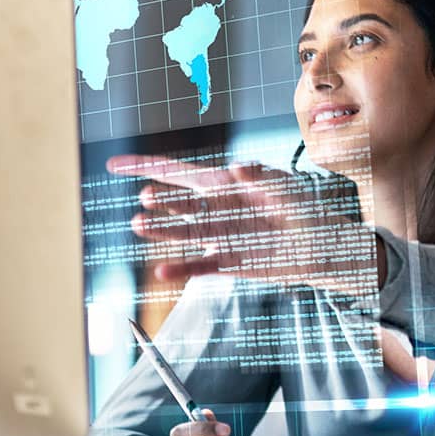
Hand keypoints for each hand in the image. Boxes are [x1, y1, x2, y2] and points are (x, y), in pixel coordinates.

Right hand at [108, 154, 379, 293]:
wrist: (319, 245)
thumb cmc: (301, 207)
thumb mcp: (285, 188)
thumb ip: (262, 178)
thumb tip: (237, 167)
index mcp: (223, 185)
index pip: (178, 173)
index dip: (147, 167)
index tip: (115, 165)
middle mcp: (214, 209)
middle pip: (178, 203)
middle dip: (161, 201)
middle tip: (148, 200)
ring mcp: (218, 236)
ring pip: (183, 233)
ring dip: (162, 231)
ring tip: (140, 226)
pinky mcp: (227, 262)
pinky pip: (199, 266)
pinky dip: (181, 268)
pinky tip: (162, 270)